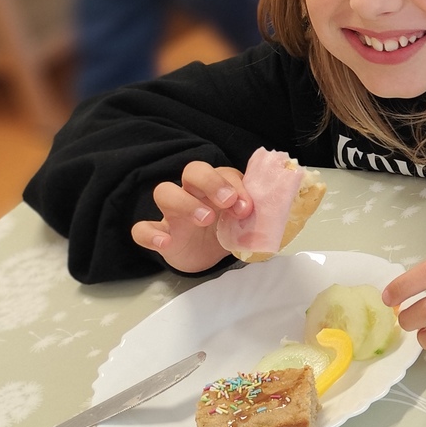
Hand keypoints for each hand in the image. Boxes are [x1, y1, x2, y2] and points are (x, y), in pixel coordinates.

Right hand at [131, 160, 250, 272]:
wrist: (206, 257)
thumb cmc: (227, 231)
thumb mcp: (246, 223)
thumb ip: (260, 216)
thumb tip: (283, 213)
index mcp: (218, 188)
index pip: (223, 172)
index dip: (235, 185)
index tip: (247, 207)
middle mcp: (193, 193)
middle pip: (193, 170)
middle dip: (210, 182)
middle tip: (227, 203)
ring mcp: (172, 213)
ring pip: (164, 191)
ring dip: (185, 202)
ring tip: (205, 219)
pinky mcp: (158, 233)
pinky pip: (142, 228)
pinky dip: (150, 234)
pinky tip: (166, 242)